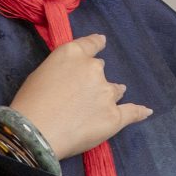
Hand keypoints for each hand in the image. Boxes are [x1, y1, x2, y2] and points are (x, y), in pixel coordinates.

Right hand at [7, 32, 152, 160]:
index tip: (102, 42)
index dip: (97, 44)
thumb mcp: (42, 72)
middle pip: (101, 70)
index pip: (92, 44)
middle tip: (83, 93)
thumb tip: (73, 77)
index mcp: (74, 54)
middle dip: (95, 79)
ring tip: (104, 104)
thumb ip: (63, 68)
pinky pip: (132, 112)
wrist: (35, 133)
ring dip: (110, 95)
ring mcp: (107, 93)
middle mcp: (94, 69)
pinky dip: (139, 112)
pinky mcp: (114, 117)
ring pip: (115, 90)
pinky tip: (145, 111)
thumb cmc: (30, 103)